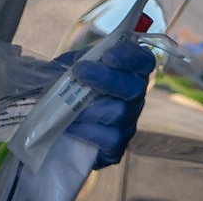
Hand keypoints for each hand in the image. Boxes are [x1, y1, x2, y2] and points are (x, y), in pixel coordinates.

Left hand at [55, 39, 156, 167]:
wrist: (58, 123)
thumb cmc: (71, 88)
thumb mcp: (73, 66)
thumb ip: (79, 60)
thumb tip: (79, 62)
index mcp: (130, 73)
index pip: (144, 61)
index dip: (131, 57)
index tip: (108, 55)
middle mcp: (134, 98)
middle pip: (135, 87)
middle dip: (107, 78)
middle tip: (79, 71)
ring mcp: (128, 123)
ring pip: (120, 113)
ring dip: (90, 106)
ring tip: (67, 104)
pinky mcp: (117, 147)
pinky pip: (110, 139)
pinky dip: (88, 131)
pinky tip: (71, 126)